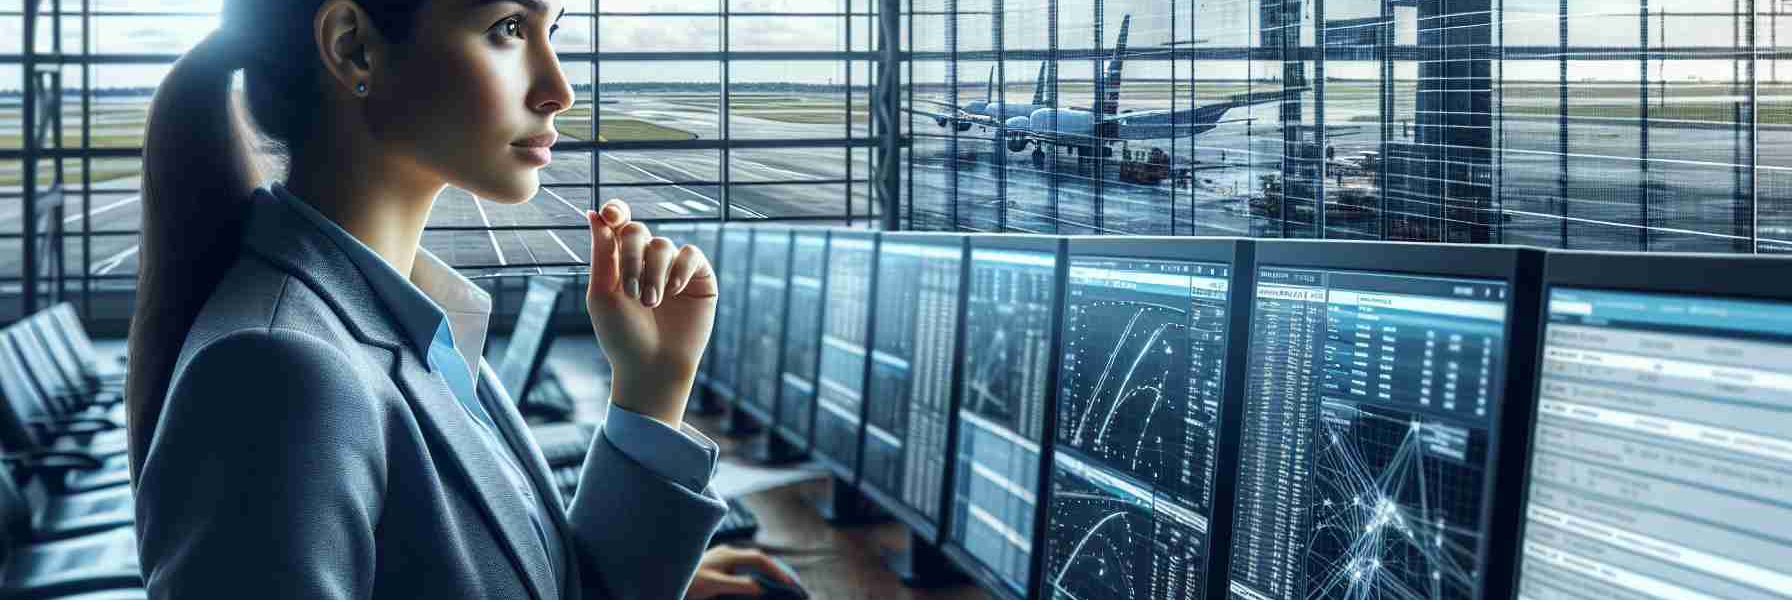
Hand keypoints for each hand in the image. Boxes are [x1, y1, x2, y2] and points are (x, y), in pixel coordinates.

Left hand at [585, 199, 717, 425]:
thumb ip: (602, 253)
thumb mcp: (602, 294)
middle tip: (631, 291)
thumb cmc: (621, 335)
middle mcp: (646, 260)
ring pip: (663, 244)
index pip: (619, 223)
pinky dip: (680, 269)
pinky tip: (673, 291)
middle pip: (638, 231)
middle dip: (631, 256)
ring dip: (653, 272)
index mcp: (619, 260)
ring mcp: (673, 268)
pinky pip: (691, 255)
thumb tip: (594, 212)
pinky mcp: (699, 279)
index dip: (616, 211)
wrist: (652, 366)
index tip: (611, 215)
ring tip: (651, 302)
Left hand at [685, 546, 801, 598]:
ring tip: (779, 587)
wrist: (663, 580)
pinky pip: (741, 572)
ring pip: (750, 566)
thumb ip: (738, 585)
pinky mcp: (717, 570)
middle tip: (791, 587)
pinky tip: (757, 588)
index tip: (789, 583)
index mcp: (728, 555)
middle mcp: (727, 555)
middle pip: (758, 561)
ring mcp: (722, 561)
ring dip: (765, 576)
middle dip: (775, 572)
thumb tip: (761, 587)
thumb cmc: (686, 582)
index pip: (759, 559)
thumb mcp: (714, 585)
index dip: (776, 570)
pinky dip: (753, 579)